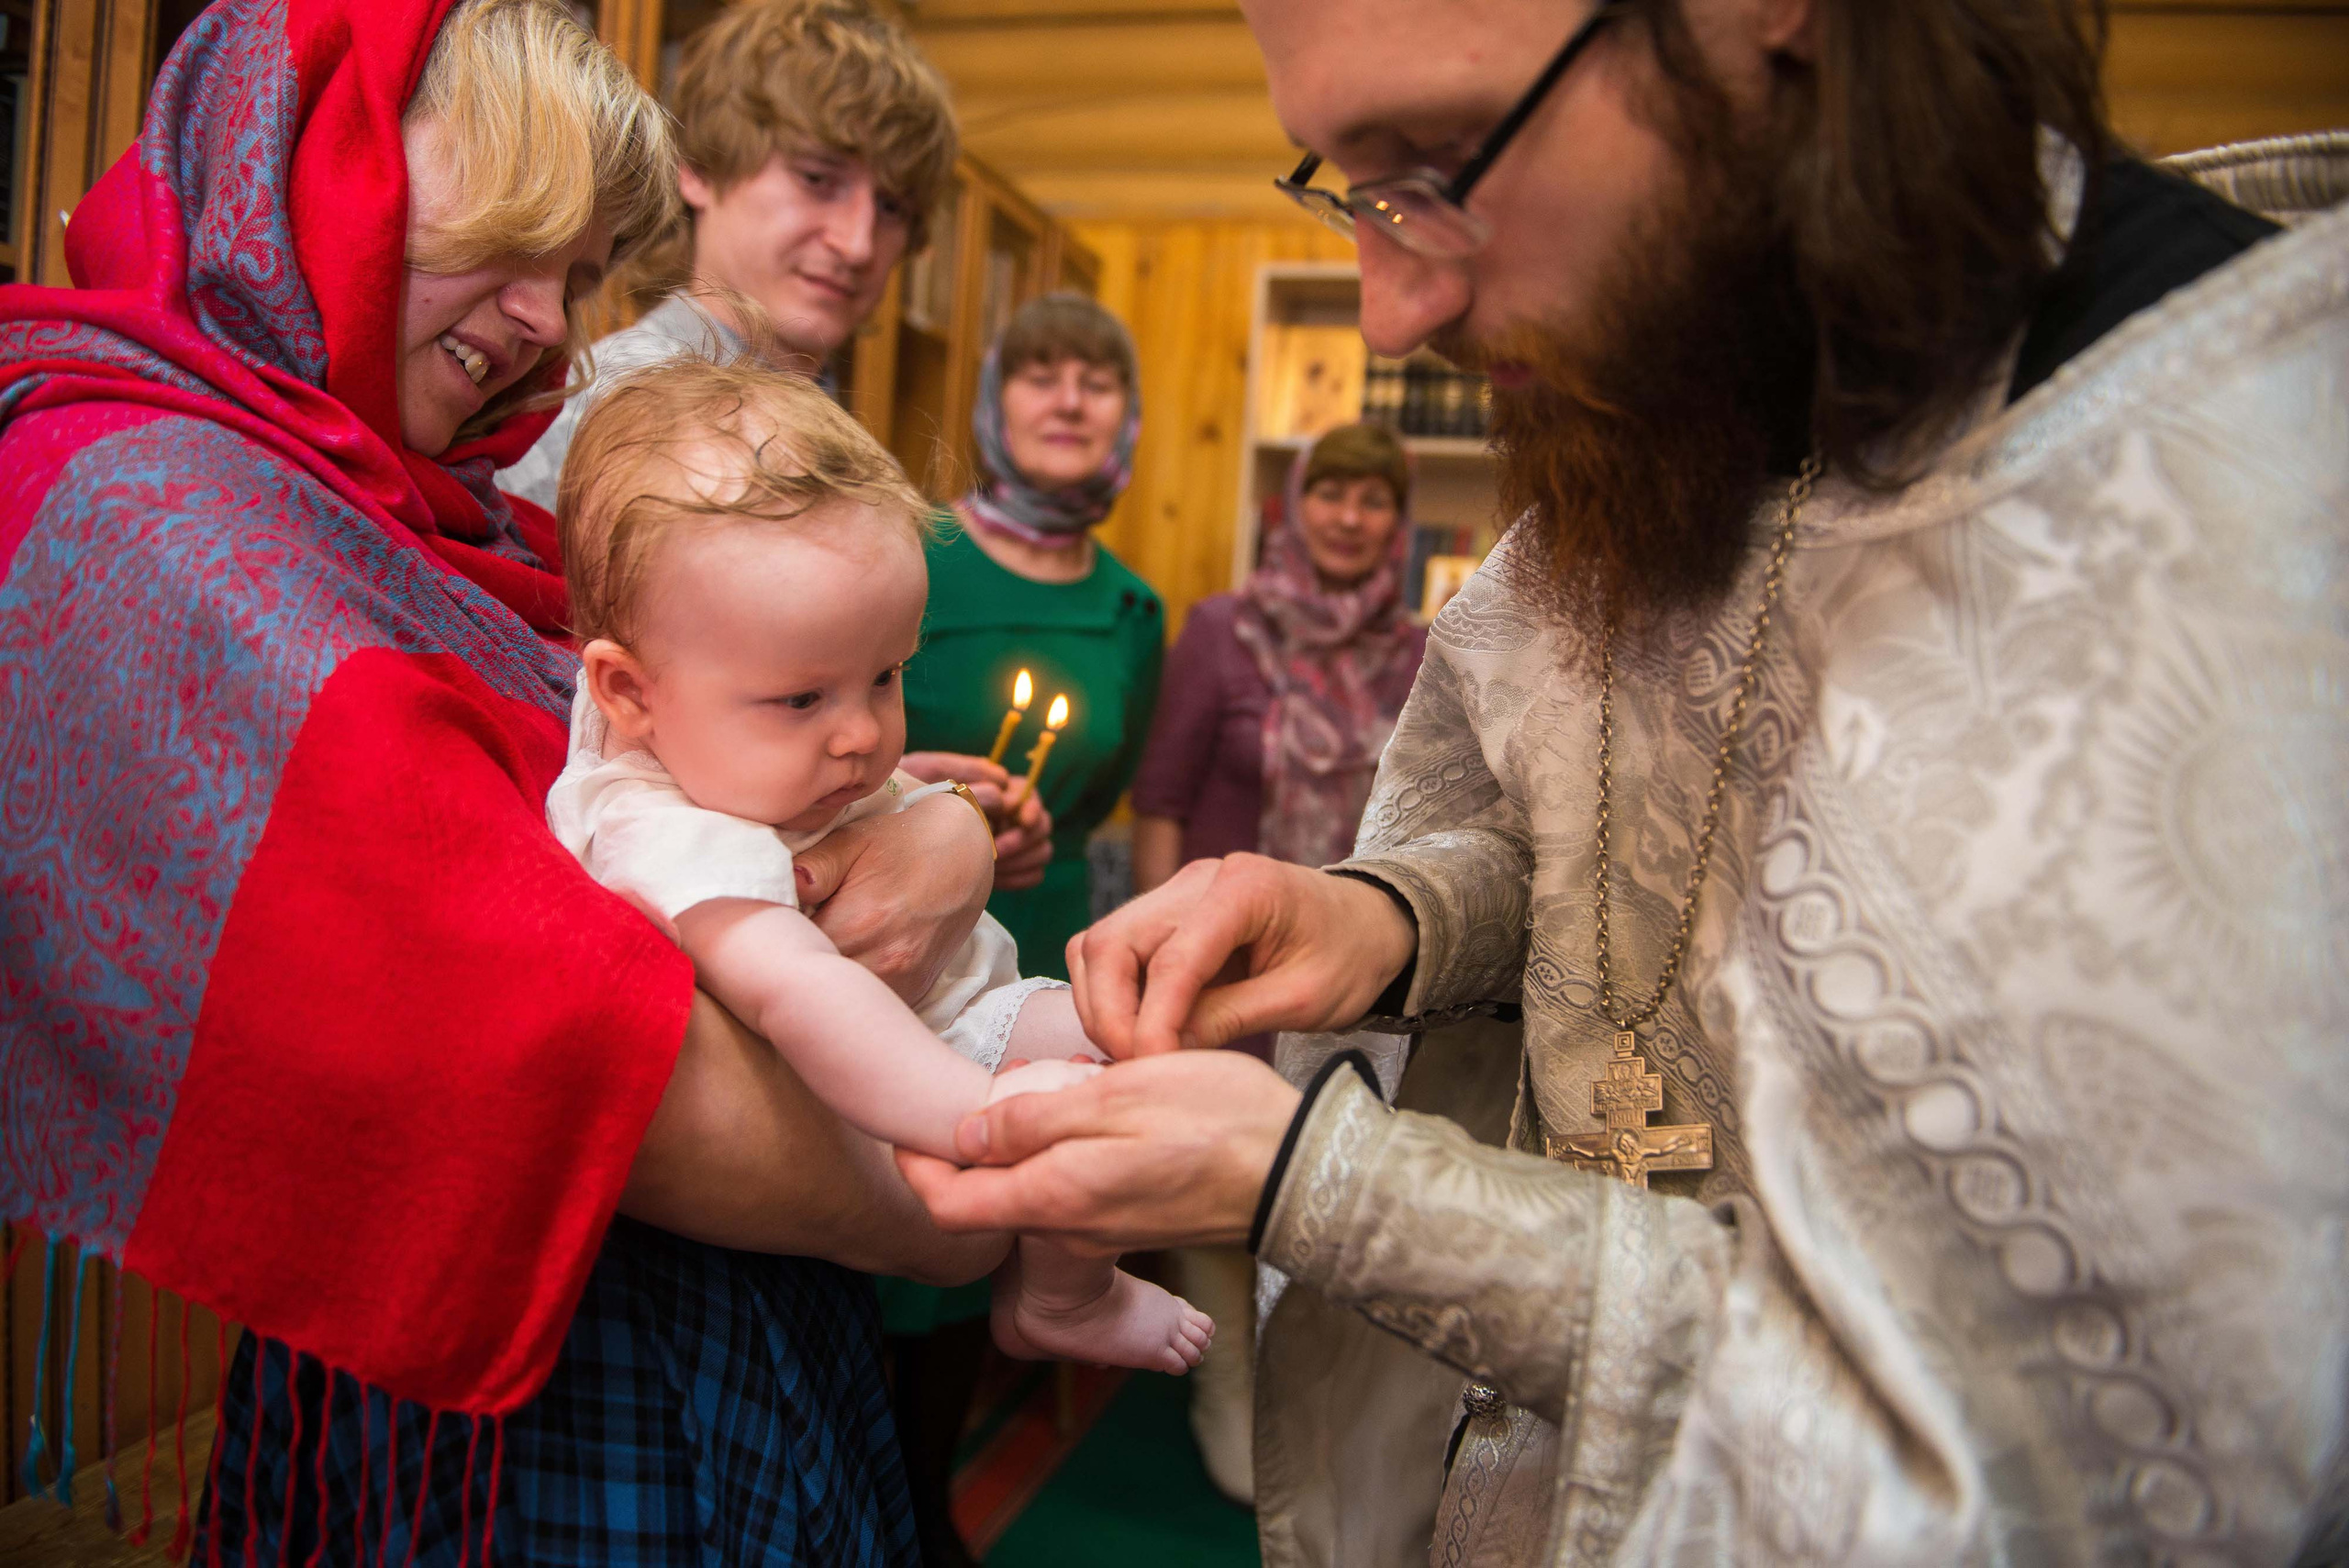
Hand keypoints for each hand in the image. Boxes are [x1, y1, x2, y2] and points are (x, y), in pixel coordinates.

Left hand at [794, 787, 993, 1003]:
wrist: (963, 854)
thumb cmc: (901, 841)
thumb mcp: (853, 840)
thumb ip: (812, 866)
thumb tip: (776, 887)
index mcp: (858, 921)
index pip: (793, 954)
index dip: (775, 945)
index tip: (766, 934)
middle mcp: (882, 960)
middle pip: (816, 987)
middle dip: (796, 969)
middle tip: (783, 947)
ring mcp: (902, 981)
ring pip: (842, 1004)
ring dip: (824, 986)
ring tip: (813, 958)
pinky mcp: (914, 991)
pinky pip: (870, 1005)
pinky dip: (852, 993)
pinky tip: (844, 967)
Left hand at [896, 1052, 1301, 1256]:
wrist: (1301, 1172)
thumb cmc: (1216, 1119)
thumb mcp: (1119, 1095)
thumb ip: (1036, 1120)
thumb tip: (965, 1135)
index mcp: (1057, 1195)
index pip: (951, 1206)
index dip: (916, 1170)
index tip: (904, 1129)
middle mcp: (1069, 1230)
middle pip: (987, 1205)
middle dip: (963, 1160)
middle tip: (961, 1099)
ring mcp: (1103, 1235)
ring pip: (1030, 1201)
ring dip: (1014, 1159)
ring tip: (1022, 1098)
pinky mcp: (1135, 1227)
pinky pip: (1072, 1203)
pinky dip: (1056, 1167)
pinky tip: (1081, 1123)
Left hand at [901, 751, 1055, 891]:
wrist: (893, 835)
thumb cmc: (909, 793)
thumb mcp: (929, 772)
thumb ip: (963, 770)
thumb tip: (1000, 783)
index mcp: (997, 789)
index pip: (1029, 794)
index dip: (1029, 806)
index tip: (1018, 818)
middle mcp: (1010, 815)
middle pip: (1043, 825)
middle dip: (1024, 839)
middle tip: (996, 851)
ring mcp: (1012, 843)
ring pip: (1043, 851)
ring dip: (1022, 859)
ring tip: (991, 865)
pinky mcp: (1009, 869)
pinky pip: (1034, 875)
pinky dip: (1020, 878)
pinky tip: (994, 879)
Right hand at [1065, 854, 1417, 1058]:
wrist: (1370, 923)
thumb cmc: (1350, 956)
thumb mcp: (1305, 999)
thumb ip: (1232, 1019)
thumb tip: (1164, 1053)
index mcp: (1243, 889)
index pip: (1171, 959)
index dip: (1152, 1022)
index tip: (1151, 1069)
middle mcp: (1197, 880)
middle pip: (1112, 942)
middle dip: (1109, 1013)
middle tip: (1133, 1066)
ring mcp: (1177, 892)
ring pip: (1101, 945)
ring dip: (1103, 1004)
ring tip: (1135, 1053)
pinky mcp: (1168, 913)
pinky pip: (1117, 951)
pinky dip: (1115, 994)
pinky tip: (1141, 1030)